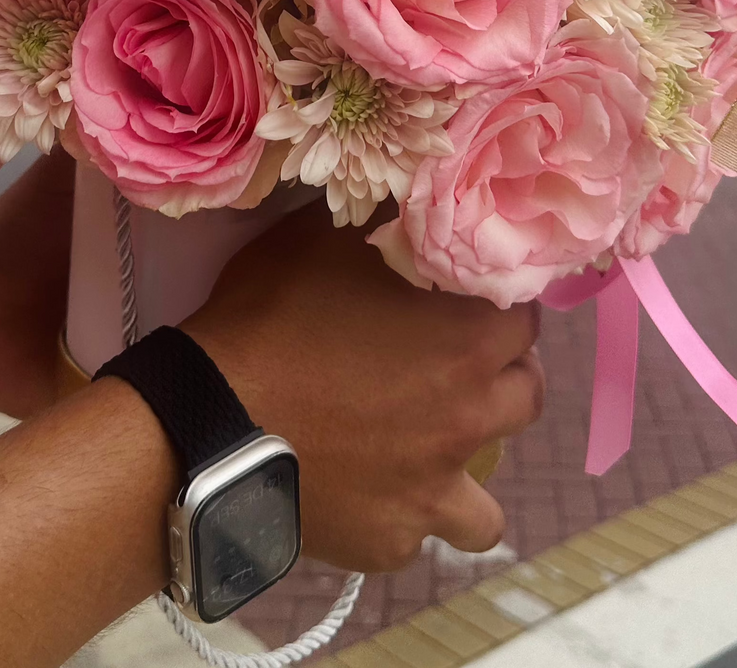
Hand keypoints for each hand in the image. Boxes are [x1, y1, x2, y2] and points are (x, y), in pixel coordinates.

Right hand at [184, 201, 542, 573]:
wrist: (209, 420)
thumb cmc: (272, 318)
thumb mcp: (323, 239)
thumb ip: (382, 224)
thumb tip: (410, 193)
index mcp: (469, 343)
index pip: (527, 320)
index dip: (500, 307)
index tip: (469, 302)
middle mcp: (470, 422)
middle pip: (526, 399)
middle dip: (500, 378)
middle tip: (452, 366)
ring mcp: (432, 494)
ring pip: (487, 506)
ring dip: (464, 475)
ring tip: (422, 454)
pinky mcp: (388, 543)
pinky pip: (414, 536)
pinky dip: (397, 516)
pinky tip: (360, 491)